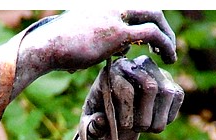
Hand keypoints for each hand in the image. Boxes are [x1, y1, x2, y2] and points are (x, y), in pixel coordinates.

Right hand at [27, 10, 177, 70]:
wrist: (45, 46)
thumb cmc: (58, 46)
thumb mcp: (82, 35)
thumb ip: (102, 38)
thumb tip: (115, 50)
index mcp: (106, 4)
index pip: (137, 8)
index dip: (150, 22)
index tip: (152, 41)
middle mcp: (113, 5)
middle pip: (151, 9)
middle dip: (163, 28)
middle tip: (165, 47)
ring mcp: (116, 15)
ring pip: (155, 18)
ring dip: (168, 37)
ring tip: (170, 56)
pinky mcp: (118, 33)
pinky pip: (151, 34)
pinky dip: (165, 45)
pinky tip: (168, 59)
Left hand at [83, 56, 183, 136]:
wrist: (115, 122)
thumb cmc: (100, 122)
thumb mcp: (90, 127)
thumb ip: (92, 126)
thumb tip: (99, 121)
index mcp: (110, 73)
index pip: (127, 89)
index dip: (128, 114)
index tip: (124, 127)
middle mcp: (134, 66)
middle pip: (150, 87)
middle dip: (145, 116)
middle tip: (138, 130)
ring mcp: (153, 71)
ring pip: (167, 92)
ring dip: (158, 118)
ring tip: (147, 130)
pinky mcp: (168, 81)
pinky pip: (177, 95)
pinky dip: (169, 115)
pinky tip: (156, 124)